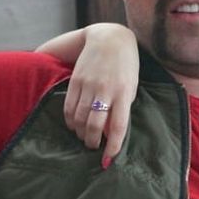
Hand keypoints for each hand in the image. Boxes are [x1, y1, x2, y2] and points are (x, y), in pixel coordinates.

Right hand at [60, 24, 140, 166]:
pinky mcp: (75, 81)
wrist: (110, 39)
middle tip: (92, 147)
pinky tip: (73, 125)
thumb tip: (111, 131)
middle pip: (94, 126)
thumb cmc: (126, 66)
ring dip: (80, 133)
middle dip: (92, 142)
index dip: (113, 146)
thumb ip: (122, 106)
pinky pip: (68, 107)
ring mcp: (89, 86)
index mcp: (124, 93)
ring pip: (79, 119)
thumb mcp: (130, 85)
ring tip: (83, 137)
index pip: (118, 127)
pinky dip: (70, 121)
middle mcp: (106, 91)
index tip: (108, 159)